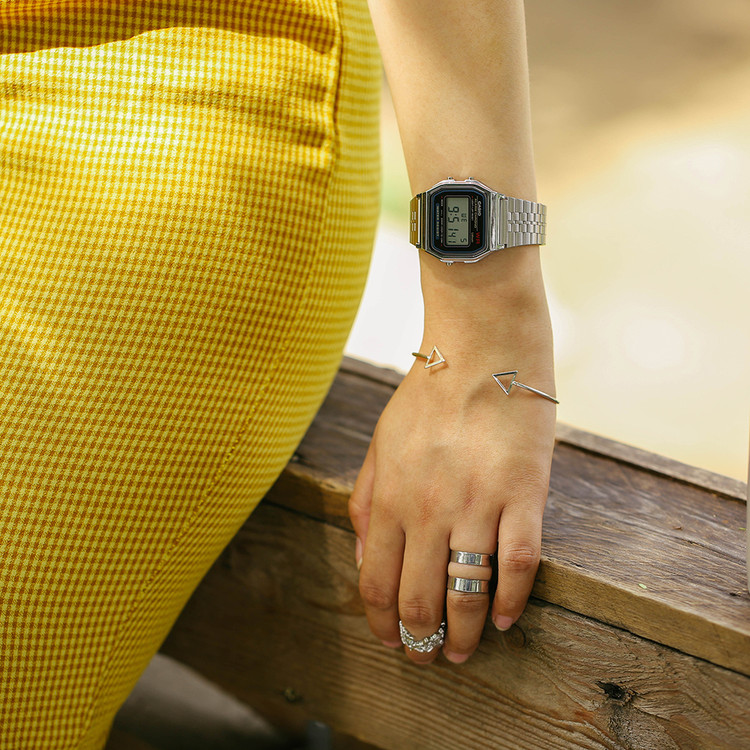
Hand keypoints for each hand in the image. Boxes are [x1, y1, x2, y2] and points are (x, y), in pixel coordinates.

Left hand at [349, 318, 555, 663]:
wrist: (481, 352)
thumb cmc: (429, 397)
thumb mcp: (380, 444)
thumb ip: (367, 502)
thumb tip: (365, 559)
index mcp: (392, 498)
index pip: (378, 582)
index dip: (383, 622)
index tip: (392, 640)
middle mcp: (429, 510)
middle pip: (420, 598)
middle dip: (419, 640)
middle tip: (426, 657)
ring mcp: (478, 505)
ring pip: (467, 593)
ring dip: (462, 635)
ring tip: (462, 652)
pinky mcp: (523, 497)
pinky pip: (517, 566)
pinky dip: (511, 602)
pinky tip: (505, 620)